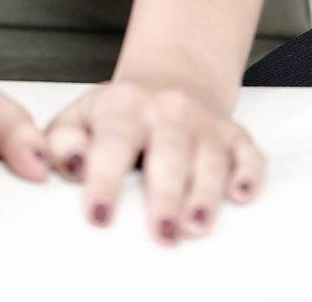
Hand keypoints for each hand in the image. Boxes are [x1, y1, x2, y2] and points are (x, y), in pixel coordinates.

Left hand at [42, 69, 264, 243]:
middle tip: (161, 231)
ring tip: (197, 226)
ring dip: (206, 192)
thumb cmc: (118, 115)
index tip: (99, 216)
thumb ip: (62, 141)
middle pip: (169, 151)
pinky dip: (249, 173)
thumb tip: (70, 165)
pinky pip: (248, 151)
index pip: (113, 143)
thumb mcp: (80, 117)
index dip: (105, 180)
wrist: (167, 80)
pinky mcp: (232, 133)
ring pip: (210, 156)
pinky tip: (242, 195)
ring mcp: (203, 122)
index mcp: (124, 107)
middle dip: (166, 193)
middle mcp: (167, 110)